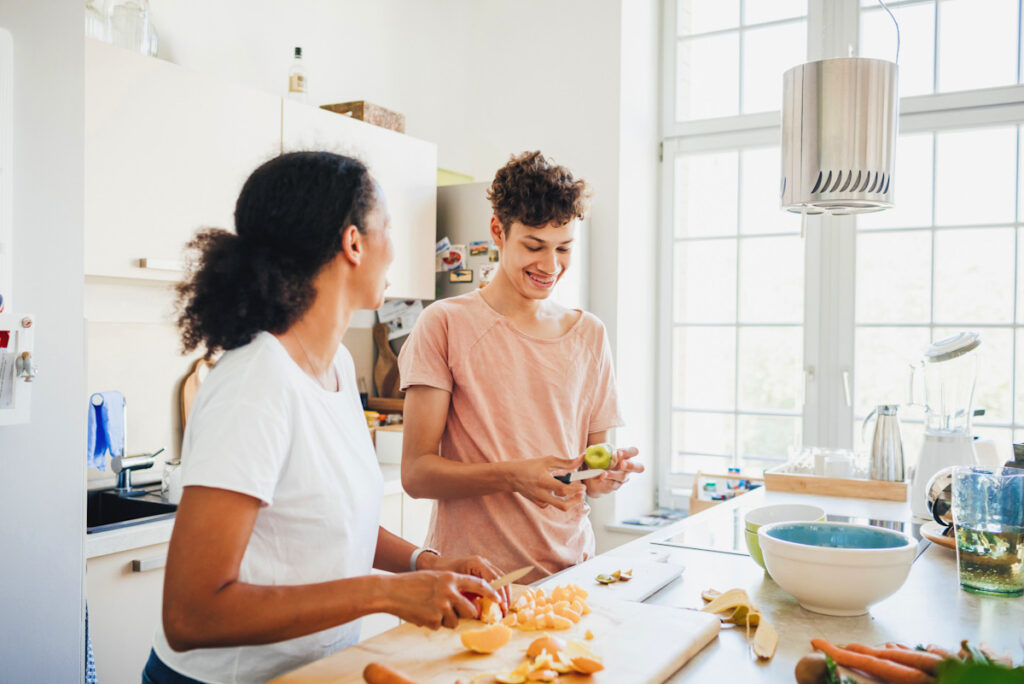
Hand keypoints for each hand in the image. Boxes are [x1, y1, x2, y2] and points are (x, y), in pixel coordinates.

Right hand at [381, 570, 501, 629]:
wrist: (391, 591)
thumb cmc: (412, 584)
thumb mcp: (435, 578)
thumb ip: (452, 586)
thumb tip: (471, 600)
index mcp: (451, 578)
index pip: (479, 585)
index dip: (492, 593)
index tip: (500, 600)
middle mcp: (449, 591)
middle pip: (471, 610)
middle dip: (468, 614)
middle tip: (459, 613)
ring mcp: (441, 606)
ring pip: (455, 621)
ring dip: (446, 619)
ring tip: (430, 609)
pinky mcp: (433, 619)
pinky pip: (440, 626)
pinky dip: (432, 622)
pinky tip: (421, 613)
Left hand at [417, 553, 510, 606]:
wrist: (436, 565)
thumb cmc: (443, 575)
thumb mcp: (455, 587)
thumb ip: (467, 597)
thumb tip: (480, 612)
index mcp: (476, 563)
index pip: (494, 579)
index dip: (499, 594)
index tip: (501, 607)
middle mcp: (483, 562)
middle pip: (502, 578)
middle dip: (505, 595)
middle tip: (505, 610)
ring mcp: (484, 564)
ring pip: (502, 578)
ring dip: (505, 593)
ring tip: (504, 608)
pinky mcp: (483, 569)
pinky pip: (496, 579)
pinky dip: (500, 590)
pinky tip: (499, 602)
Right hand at [508, 454, 586, 512]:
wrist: (512, 476)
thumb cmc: (530, 466)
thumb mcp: (548, 461)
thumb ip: (567, 462)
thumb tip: (582, 458)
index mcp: (543, 481)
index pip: (563, 490)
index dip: (576, 489)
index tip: (583, 486)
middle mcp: (541, 494)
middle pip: (563, 505)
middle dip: (575, 501)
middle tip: (581, 494)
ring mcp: (540, 501)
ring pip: (559, 504)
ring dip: (567, 498)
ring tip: (569, 488)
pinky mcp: (539, 504)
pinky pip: (553, 503)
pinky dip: (557, 497)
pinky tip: (554, 489)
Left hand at [584, 446, 642, 496]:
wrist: (593, 476)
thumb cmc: (600, 460)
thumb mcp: (600, 453)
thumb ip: (601, 451)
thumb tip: (595, 450)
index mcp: (626, 456)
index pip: (633, 451)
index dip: (628, 451)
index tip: (618, 452)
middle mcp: (628, 467)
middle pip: (639, 467)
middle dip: (631, 465)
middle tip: (622, 464)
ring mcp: (623, 478)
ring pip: (623, 477)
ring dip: (613, 474)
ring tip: (604, 473)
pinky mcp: (615, 485)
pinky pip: (613, 484)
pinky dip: (607, 480)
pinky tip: (601, 477)